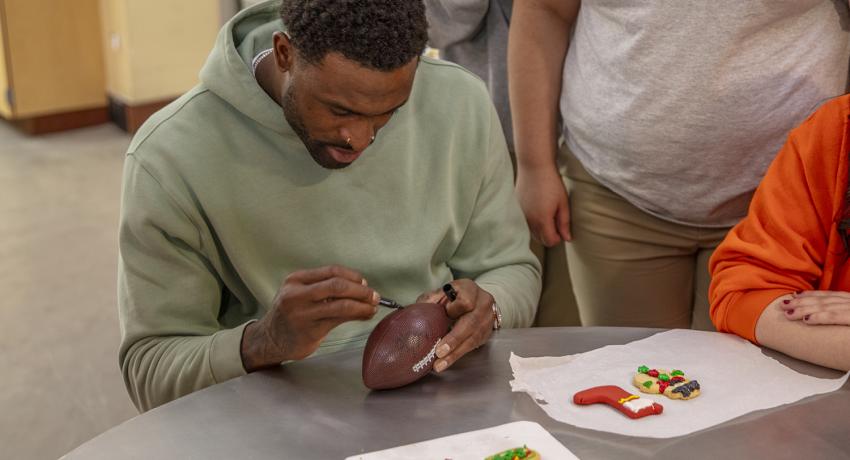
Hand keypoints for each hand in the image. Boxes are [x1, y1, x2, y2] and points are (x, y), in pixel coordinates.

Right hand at [241, 265, 379, 370]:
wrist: (269, 339)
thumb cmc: (290, 314)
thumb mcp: (299, 293)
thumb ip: (322, 286)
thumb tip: (360, 286)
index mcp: (295, 280)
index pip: (331, 271)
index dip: (352, 276)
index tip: (364, 283)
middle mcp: (297, 294)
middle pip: (337, 285)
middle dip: (361, 290)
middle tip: (374, 296)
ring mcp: (302, 313)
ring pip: (341, 305)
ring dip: (362, 305)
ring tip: (372, 307)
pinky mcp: (310, 331)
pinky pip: (339, 320)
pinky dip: (356, 316)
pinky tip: (364, 316)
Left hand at [418, 279, 494, 372]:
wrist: (475, 301)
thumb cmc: (454, 296)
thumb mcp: (441, 293)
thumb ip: (431, 300)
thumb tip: (417, 311)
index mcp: (470, 289)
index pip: (466, 301)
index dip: (454, 309)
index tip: (446, 314)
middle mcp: (483, 303)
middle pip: (471, 322)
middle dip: (454, 339)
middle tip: (440, 351)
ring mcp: (488, 319)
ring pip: (473, 338)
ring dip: (455, 352)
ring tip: (440, 363)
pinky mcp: (487, 333)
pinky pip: (473, 346)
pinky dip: (458, 354)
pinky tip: (447, 361)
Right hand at [515, 164, 571, 245]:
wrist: (533, 166)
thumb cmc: (551, 183)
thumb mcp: (563, 203)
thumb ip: (564, 223)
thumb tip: (567, 238)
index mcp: (542, 220)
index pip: (551, 241)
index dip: (559, 237)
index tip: (562, 227)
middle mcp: (529, 221)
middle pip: (541, 239)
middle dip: (550, 235)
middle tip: (556, 221)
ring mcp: (521, 215)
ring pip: (532, 232)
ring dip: (540, 229)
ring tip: (547, 214)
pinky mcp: (516, 209)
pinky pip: (525, 222)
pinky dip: (532, 221)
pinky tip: (537, 208)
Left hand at [780, 290, 849, 325]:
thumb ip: (842, 314)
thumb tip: (827, 314)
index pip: (829, 296)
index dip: (810, 295)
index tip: (794, 294)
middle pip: (823, 300)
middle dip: (801, 302)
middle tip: (783, 304)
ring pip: (825, 307)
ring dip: (804, 309)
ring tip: (788, 313)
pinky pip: (835, 316)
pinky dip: (819, 317)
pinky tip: (806, 319)